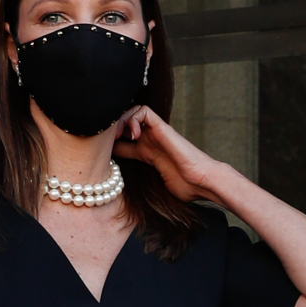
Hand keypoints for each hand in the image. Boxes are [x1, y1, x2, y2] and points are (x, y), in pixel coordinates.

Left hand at [111, 105, 232, 203]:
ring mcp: (156, 133)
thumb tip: (120, 195)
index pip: (123, 142)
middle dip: (112, 129)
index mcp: (147, 154)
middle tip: (107, 141)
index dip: (110, 144)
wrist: (202, 181)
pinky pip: (144, 111)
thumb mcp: (155, 187)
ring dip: (121, 120)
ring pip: (133, 111)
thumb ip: (141, 184)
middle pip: (125, 123)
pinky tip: (133, 134)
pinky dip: (133, 118)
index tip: (103, 154)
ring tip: (119, 135)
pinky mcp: (162, 128)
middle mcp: (150, 140)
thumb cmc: (186, 187)